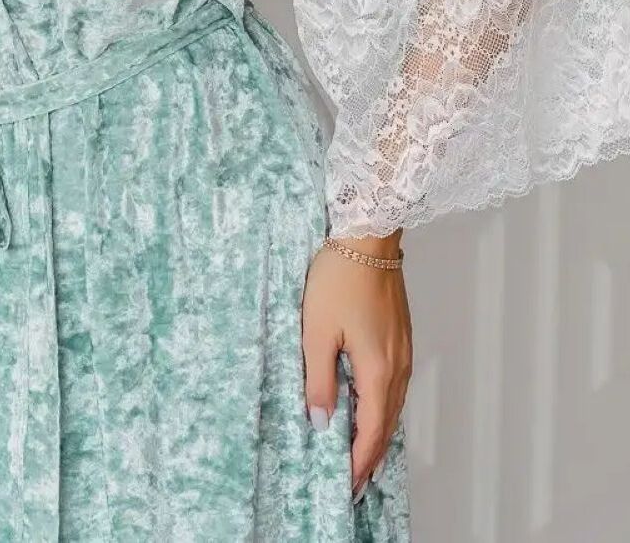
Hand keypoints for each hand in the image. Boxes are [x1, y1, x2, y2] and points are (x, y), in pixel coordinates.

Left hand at [302, 238, 412, 502]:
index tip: (346, 484)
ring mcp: (403, 350)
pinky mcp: (401, 337)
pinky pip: (395, 385)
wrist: (368, 236)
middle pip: (386, 423)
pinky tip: (370, 406)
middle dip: (370, 454)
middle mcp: (398, 366)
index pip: (370, 431)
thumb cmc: (339, 277)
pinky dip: (383, 406)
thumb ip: (320, 380)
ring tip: (360, 452)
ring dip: (378, 431)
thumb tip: (321, 422)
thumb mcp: (316, 331)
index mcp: (378, 369)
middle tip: (353, 479)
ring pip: (393, 405)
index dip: (358, 462)